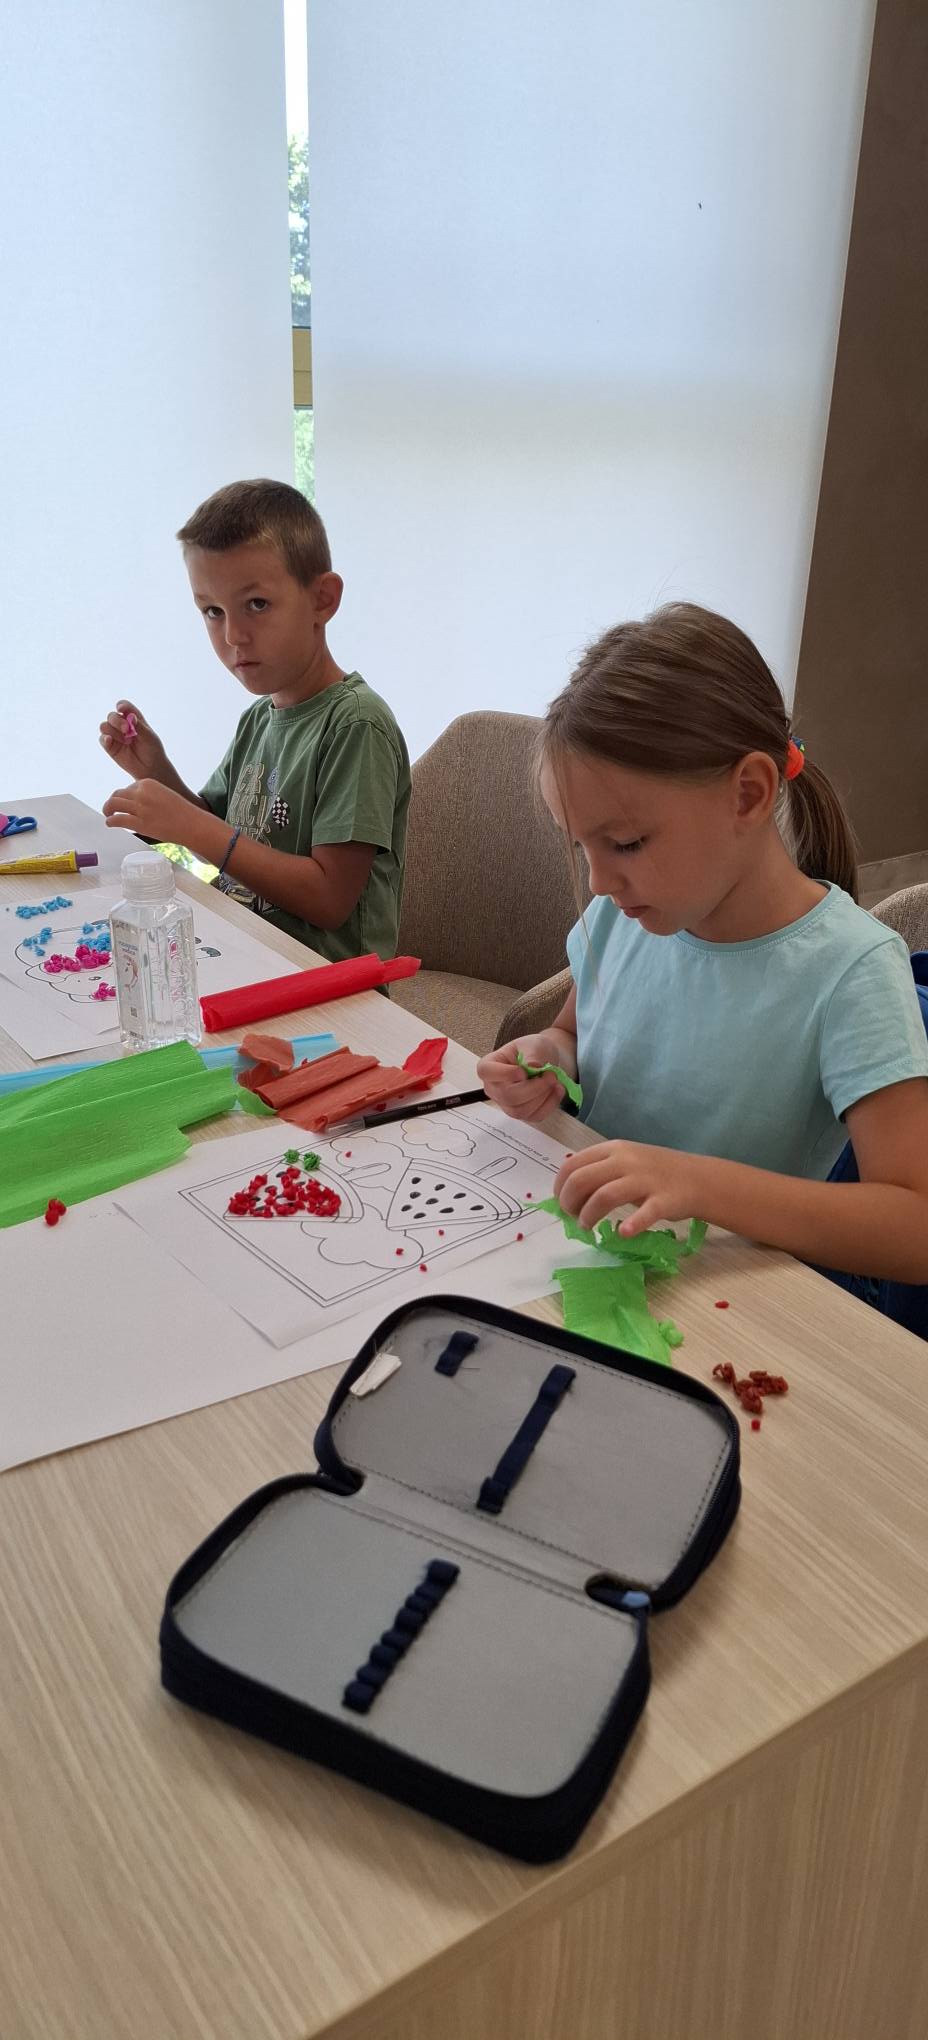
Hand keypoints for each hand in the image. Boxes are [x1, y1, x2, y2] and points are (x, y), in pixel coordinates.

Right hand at [99, 701, 168, 778]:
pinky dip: (105, 738)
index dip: (121, 706)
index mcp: (133, 718)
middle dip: (117, 721)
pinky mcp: (110, 747)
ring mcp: (115, 736)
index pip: (124, 707)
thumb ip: (140, 727)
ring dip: (113, 731)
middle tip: (126, 729)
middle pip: (111, 716)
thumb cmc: (153, 750)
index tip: (121, 709)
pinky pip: (102, 739)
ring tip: (126, 742)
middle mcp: (122, 725)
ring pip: (104, 726)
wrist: (151, 768)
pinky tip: (110, 741)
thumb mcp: (150, 737)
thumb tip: (131, 717)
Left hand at [102, 779, 199, 844]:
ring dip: (107, 810)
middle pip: (117, 794)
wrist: (192, 824)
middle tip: (111, 809)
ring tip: (108, 815)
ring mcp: (139, 808)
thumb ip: (149, 795)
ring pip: (113, 804)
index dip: (125, 797)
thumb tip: (135, 802)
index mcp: (148, 783)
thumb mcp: (164, 794)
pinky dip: (110, 821)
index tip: (126, 803)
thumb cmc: (182, 812)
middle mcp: (141, 793)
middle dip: (113, 802)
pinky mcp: (138, 822)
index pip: (129, 787)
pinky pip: (117, 820)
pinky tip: (110, 823)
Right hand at [476, 1034, 572, 1122]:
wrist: (546, 1061)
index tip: (523, 1071)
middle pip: (508, 1096)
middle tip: (551, 1075)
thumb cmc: (533, 1050)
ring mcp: (506, 1104)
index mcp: (490, 1065)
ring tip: (554, 1080)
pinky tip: (557, 1090)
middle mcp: (494, 1088)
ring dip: (543, 1096)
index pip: (486, 1072)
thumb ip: (532, 1053)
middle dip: (534, 1087)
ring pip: (521, 1110)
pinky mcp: (522, 1113)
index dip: (504, 1074)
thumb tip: (533, 1066)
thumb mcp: (534, 1044)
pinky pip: (534, 1116)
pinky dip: (550, 1104)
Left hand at [555, 1139, 707, 1236]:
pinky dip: (632, 1225)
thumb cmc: (656, 1172)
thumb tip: (567, 1190)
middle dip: (568, 1203)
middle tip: (572, 1217)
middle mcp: (626, 1161)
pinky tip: (623, 1232)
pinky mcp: (663, 1201)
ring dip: (588, 1215)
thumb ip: (599, 1170)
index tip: (561, 1203)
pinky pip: (645, 1213)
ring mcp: (645, 1180)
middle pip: (582, 1180)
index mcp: (613, 1149)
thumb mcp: (625, 1161)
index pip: (572, 1165)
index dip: (559, 1187)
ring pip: (604, 1196)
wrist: (698, 1178)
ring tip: (587, 1226)